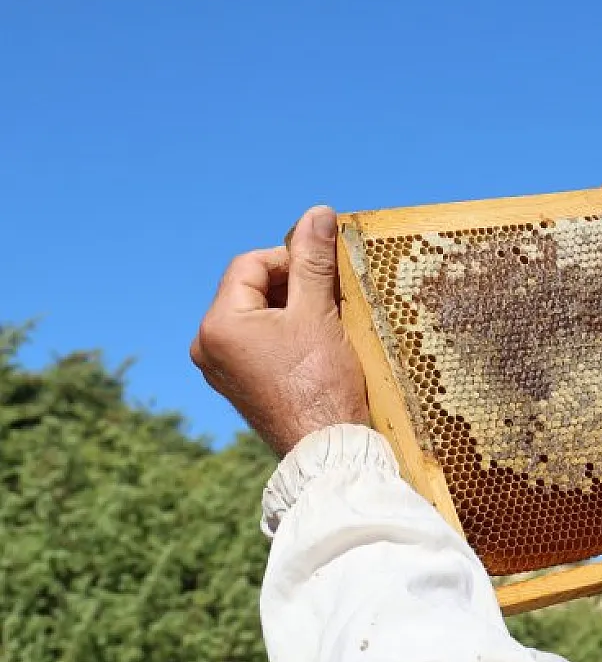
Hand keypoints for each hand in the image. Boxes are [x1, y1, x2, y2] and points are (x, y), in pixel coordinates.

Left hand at [191, 206, 369, 455]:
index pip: (251, 264)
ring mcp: (222, 370)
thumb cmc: (320, 382)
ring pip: (259, 316)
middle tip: (332, 297)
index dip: (292, 259)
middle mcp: (208, 346)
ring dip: (294, 309)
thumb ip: (314, 261)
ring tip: (328, 322)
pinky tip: (318, 346)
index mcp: (217, 325)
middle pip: (252, 289)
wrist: (326, 448)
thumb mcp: (318, 313)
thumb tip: (317, 213)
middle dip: (295, 286)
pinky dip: (288, 334)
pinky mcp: (241, 386)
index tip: (327, 273)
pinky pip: (260, 343)